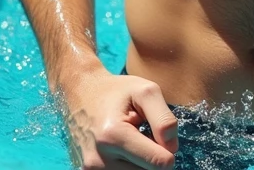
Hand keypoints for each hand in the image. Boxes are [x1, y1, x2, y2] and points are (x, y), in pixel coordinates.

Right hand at [59, 67, 179, 168]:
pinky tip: (124, 151)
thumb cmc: (117, 91)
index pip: (157, 163)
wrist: (81, 94)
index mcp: (113, 136)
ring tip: (132, 142)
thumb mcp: (146, 91)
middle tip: (143, 134)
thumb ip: (164, 119)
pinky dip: (129, 166)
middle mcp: (98, 160)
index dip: (168, 150)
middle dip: (153, 157)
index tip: (159, 134)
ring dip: (140, 163)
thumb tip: (172, 149)